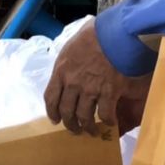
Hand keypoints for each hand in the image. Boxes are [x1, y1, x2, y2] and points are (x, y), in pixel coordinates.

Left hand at [45, 21, 152, 135]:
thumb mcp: (70, 46)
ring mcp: (90, 89)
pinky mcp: (109, 91)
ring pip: (84, 116)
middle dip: (70, 124)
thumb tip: (66, 69)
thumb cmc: (92, 35)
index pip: (51, 98)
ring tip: (92, 131)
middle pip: (67, 111)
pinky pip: (106, 113)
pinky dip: (108, 121)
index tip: (55, 120)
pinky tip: (111, 123)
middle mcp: (73, 84)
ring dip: (87, 127)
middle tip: (74, 129)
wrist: (114, 32)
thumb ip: (66, 62)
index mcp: (61, 71)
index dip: (52, 112)